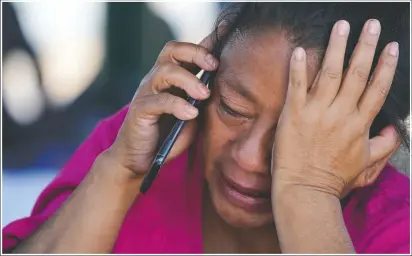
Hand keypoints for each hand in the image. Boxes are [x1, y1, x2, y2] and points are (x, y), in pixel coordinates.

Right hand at [105, 23, 226, 179]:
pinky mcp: (139, 111)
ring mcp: (145, 93)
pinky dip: (177, 105)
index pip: (183, 52)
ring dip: (189, 80)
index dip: (202, 45)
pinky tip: (191, 114)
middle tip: (214, 65)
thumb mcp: (190, 117)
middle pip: (171, 52)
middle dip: (195, 53)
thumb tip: (218, 88)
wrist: (140, 160)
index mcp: (169, 79)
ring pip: (165, 71)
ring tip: (205, 94)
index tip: (223, 43)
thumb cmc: (166, 137)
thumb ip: (201, 102)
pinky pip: (159, 101)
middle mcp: (156, 80)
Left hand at [272, 19, 399, 197]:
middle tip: (371, 25)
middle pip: (357, 74)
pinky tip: (301, 50)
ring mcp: (317, 112)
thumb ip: (383, 147)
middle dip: (365, 46)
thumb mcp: (367, 166)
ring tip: (342, 26)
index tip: (391, 47)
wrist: (305, 191)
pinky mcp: (295, 114)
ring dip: (337, 47)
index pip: (377, 89)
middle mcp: (341, 114)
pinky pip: (297, 86)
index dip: (386, 66)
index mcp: (359, 124)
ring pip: (331, 73)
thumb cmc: (333, 180)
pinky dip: (300, 67)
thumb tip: (394, 131)